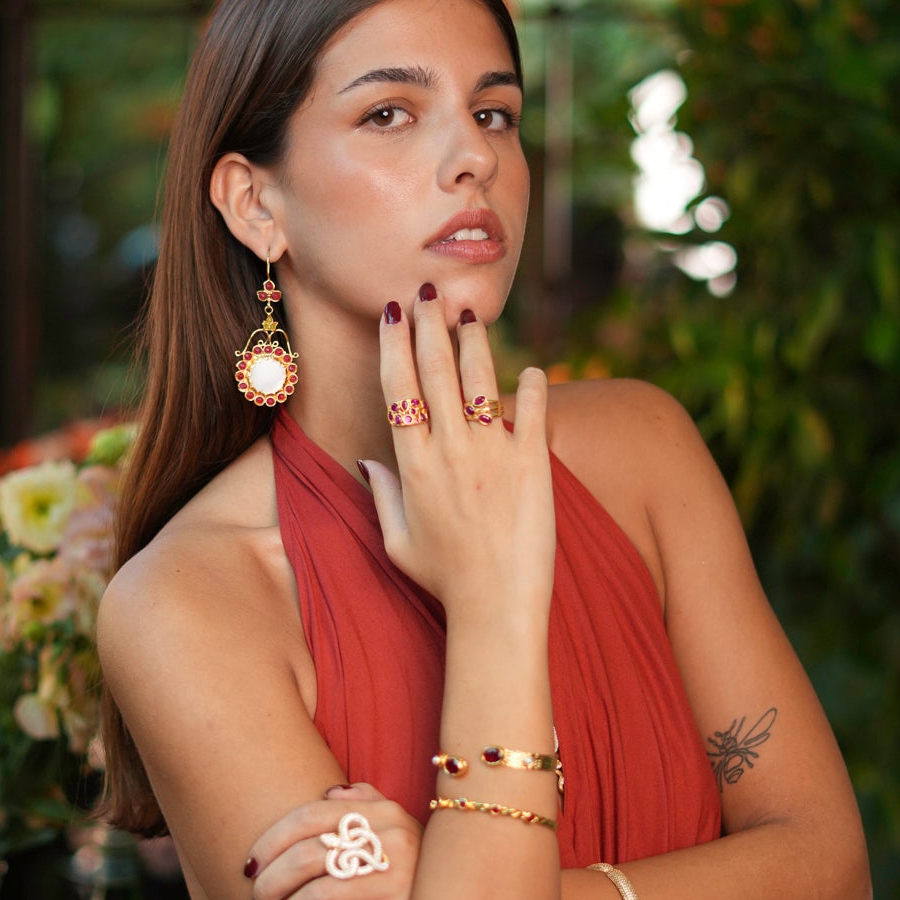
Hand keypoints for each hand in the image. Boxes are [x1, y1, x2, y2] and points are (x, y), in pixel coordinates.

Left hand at [249, 783, 420, 899]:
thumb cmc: (415, 865)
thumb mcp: (398, 824)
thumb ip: (364, 802)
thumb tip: (328, 793)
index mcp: (382, 815)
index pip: (308, 818)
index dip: (269, 843)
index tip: (248, 868)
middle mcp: (392, 844)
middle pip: (306, 858)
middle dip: (269, 885)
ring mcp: (397, 886)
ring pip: (318, 899)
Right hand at [362, 288, 554, 622]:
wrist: (497, 608)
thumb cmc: (445, 581)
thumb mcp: (398, 542)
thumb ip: (381, 496)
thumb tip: (366, 463)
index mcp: (412, 465)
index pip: (398, 388)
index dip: (393, 343)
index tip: (392, 312)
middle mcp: (450, 451)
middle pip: (434, 370)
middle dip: (429, 323)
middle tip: (428, 291)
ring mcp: (492, 454)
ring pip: (479, 379)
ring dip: (473, 340)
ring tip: (470, 312)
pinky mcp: (533, 463)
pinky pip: (532, 409)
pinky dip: (532, 385)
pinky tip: (531, 371)